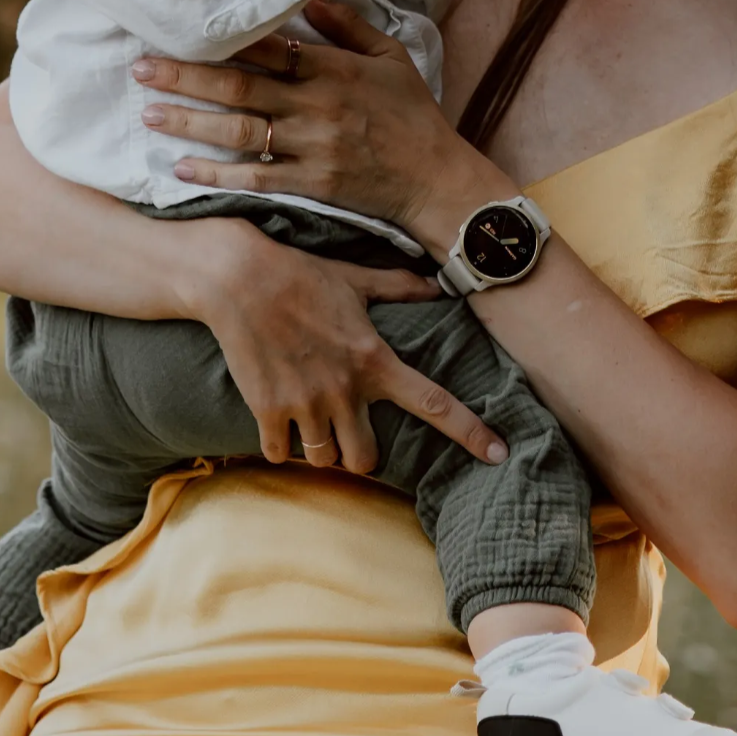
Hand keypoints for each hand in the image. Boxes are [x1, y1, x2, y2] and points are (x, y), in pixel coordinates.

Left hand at [135, 0, 512, 253]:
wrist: (435, 178)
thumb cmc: (414, 115)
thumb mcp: (391, 57)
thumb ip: (349, 26)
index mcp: (333, 69)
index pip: (267, 46)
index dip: (221, 37)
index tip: (179, 27)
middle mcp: (317, 105)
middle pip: (239, 85)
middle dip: (186, 76)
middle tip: (140, 67)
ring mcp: (312, 147)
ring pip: (239, 131)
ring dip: (190, 123)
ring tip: (150, 114)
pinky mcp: (312, 183)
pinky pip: (255, 178)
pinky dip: (217, 174)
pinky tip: (181, 168)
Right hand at [198, 217, 505, 473]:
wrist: (238, 278)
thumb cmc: (301, 274)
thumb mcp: (356, 278)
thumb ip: (399, 287)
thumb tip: (437, 284)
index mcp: (375, 360)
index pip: (435, 404)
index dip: (471, 432)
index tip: (498, 454)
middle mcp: (344, 390)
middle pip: (367, 459)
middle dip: (363, 457)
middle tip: (352, 437)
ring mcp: (305, 405)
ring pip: (325, 461)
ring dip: (322, 452)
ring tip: (314, 430)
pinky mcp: (267, 411)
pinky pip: (280, 455)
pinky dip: (281, 448)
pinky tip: (279, 428)